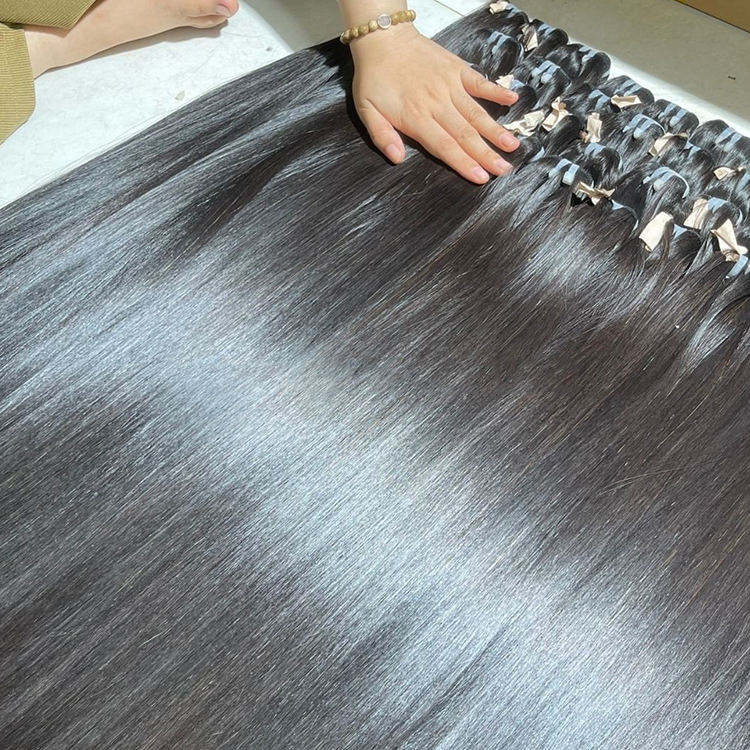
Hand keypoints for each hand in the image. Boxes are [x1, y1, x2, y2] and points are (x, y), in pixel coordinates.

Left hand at [350, 24, 519, 183]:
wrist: (383, 37)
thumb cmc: (374, 78)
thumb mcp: (366, 111)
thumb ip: (382, 136)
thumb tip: (397, 159)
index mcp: (416, 117)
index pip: (444, 146)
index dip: (463, 163)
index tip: (481, 178)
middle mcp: (437, 104)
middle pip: (465, 134)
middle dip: (486, 154)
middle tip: (504, 170)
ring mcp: (449, 86)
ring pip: (475, 113)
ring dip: (495, 130)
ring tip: (512, 145)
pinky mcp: (456, 70)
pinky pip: (479, 82)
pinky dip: (496, 90)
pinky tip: (513, 99)